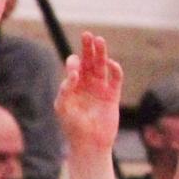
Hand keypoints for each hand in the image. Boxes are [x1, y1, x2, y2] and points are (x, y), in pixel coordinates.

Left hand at [54, 32, 124, 155]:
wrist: (89, 144)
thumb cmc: (72, 127)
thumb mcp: (63, 108)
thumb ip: (65, 89)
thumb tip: (73, 72)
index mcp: (73, 86)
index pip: (74, 67)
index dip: (74, 63)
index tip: (73, 67)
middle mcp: (87, 85)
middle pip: (89, 61)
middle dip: (88, 48)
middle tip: (87, 35)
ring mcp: (100, 88)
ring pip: (102, 65)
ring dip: (101, 53)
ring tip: (99, 40)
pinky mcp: (112, 95)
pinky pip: (116, 78)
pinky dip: (115, 69)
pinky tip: (110, 63)